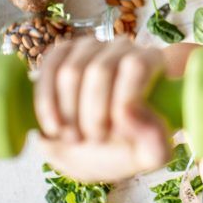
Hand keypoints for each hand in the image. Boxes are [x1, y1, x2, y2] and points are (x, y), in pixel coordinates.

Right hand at [34, 38, 170, 183]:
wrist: (97, 147)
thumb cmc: (128, 146)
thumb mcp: (149, 155)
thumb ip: (156, 145)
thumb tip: (133, 116)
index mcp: (151, 61)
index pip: (135, 65)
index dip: (122, 100)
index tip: (116, 134)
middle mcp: (122, 47)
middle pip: (100, 70)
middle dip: (93, 113)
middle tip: (95, 140)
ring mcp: (90, 47)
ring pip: (70, 71)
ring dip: (68, 112)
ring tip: (75, 138)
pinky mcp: (62, 53)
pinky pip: (48, 68)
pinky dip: (46, 102)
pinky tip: (54, 127)